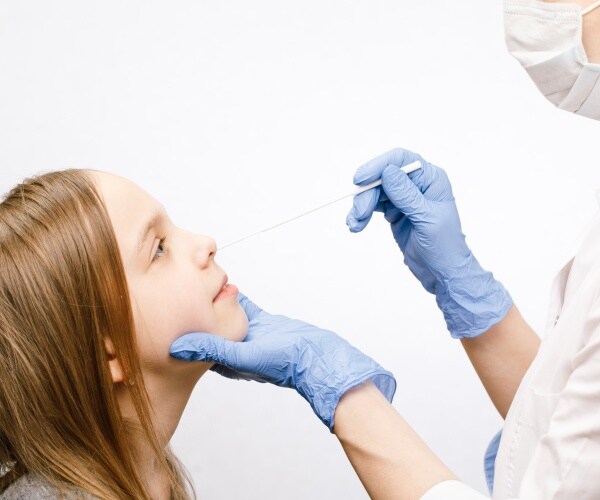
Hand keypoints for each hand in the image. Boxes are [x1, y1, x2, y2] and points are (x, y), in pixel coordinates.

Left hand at [169, 294, 395, 430]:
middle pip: (206, 329)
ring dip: (211, 302)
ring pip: (222, 315)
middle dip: (191, 314)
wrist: (318, 356)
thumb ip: (213, 348)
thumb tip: (179, 346)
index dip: (180, 334)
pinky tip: (225, 283)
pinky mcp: (262, 322)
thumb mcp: (245, 355)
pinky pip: (242, 306)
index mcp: (225, 361)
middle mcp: (233, 348)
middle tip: (171, 293)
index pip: (195, 348)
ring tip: (195, 284)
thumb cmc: (285, 363)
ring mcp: (247, 334)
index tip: (160, 316)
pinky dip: (233, 296)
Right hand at [346, 148, 511, 337]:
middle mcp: (417, 184)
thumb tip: (388, 172)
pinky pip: (373, 206)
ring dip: (361, 206)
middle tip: (357, 214)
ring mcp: (405, 198)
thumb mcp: (426, 219)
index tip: (360, 179)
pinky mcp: (395, 212)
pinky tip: (357, 224)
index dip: (378, 165)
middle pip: (382, 177)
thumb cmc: (445, 246)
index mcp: (431, 179)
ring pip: (375, 192)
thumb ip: (406, 195)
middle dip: (366, 194)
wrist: (443, 272)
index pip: (401, 160)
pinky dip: (362, 214)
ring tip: (354, 224)